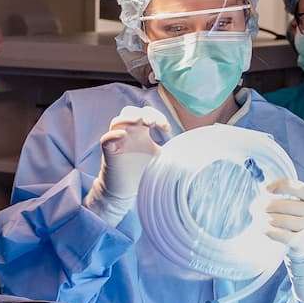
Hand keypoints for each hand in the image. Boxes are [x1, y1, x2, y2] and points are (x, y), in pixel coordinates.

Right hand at [85, 106, 168, 224]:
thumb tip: (197, 150)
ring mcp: (117, 141)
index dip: (156, 115)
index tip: (167, 129)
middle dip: (142, 113)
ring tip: (140, 122)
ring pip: (117, 121)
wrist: (124, 191)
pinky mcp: (109, 153)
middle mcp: (128, 133)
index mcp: (140, 132)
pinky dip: (113, 135)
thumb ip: (173, 151)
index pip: (146, 113)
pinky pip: (106, 139)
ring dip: (128, 119)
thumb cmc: (141, 171)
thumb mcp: (160, 158)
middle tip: (153, 122)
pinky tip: (122, 136)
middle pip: (130, 111)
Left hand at [261, 177, 303, 258]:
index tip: (265, 189)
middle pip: (288, 205)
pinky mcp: (303, 242)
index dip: (279, 186)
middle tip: (256, 207)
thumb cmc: (298, 217)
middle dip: (269, 205)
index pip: (297, 187)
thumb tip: (262, 191)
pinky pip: (284, 236)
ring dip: (267, 218)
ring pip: (285, 221)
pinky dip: (271, 231)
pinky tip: (263, 228)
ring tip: (258, 218)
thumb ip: (285, 194)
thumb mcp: (299, 203)